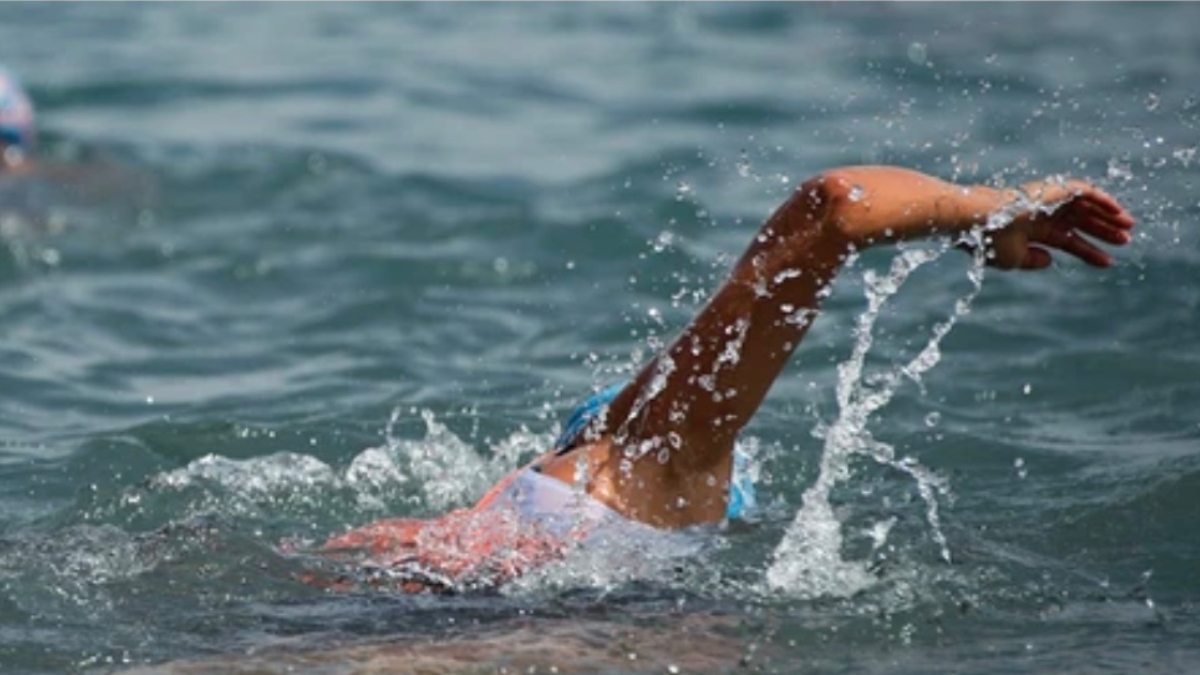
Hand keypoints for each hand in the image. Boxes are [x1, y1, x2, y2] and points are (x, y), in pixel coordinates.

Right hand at [982, 179, 1135, 269]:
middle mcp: (1043, 214)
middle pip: (1081, 222)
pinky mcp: (1054, 190)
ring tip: (1129, 226)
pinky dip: (1102, 199)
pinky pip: (1085, 192)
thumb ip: (1033, 260)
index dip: (1088, 251)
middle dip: (1102, 231)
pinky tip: (1117, 210)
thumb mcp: (1013, 259)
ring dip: (1107, 215)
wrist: (975, 221)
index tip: (1108, 262)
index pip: (1068, 240)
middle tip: (1124, 241)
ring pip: (1086, 206)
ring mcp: (1049, 201)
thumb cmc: (989, 241)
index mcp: (1034, 230)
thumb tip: (1051, 259)